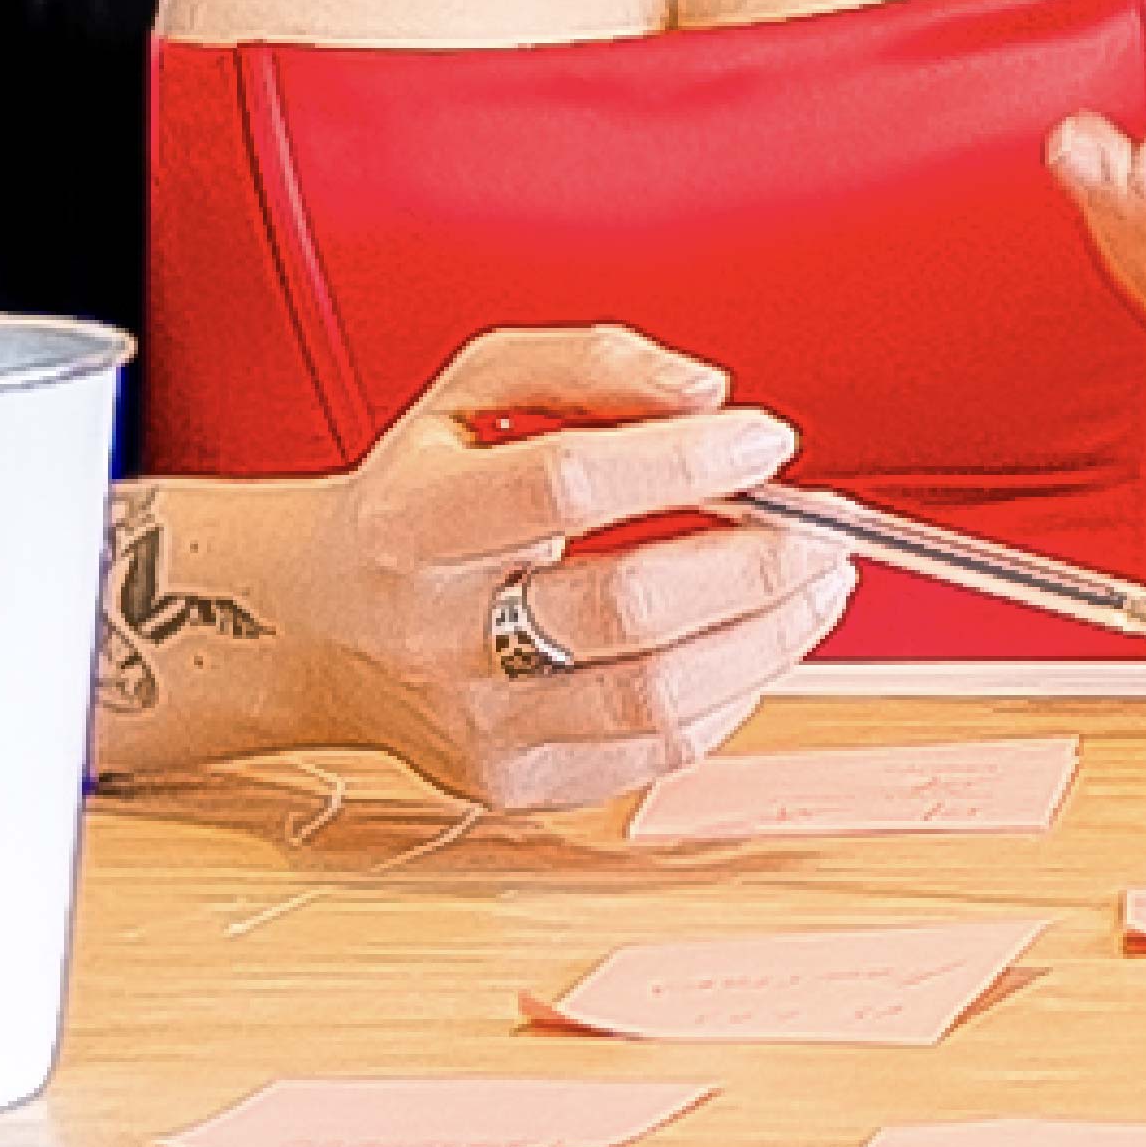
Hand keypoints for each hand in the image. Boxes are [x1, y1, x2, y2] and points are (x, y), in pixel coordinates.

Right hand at [276, 322, 850, 812]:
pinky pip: (656, 752)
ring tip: (819, 584)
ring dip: (770, 635)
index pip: (564, 485)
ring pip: (657, 697)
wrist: (320, 626)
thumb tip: (706, 394)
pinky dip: (733, 692)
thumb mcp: (477, 390)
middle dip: (758, 563)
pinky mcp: (513, 782)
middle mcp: (435, 634)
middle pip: (628, 607)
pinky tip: (756, 641)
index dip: (684, 460)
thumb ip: (594, 364)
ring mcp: (473, 723)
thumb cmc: (416, 497)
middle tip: (825, 527)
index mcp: (413, 521)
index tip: (768, 439)